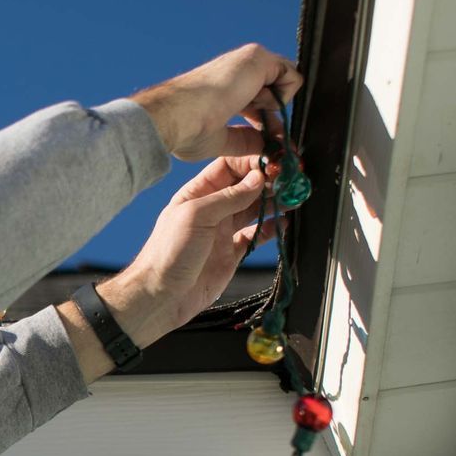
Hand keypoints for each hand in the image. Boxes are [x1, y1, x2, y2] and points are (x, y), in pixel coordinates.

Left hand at [102, 153, 289, 336]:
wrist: (161, 296)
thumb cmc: (168, 253)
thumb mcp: (197, 216)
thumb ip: (229, 197)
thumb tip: (258, 178)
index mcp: (198, 194)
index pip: (229, 166)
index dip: (253, 161)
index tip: (276, 159)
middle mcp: (212, 209)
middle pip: (246, 186)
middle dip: (269, 179)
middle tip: (292, 178)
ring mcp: (222, 231)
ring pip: (255, 209)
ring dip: (274, 201)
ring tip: (294, 196)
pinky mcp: (232, 253)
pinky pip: (256, 236)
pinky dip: (271, 228)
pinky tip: (284, 222)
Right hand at [128, 44, 301, 160]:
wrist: (179, 116)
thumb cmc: (186, 130)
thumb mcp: (220, 141)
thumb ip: (244, 140)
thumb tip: (266, 147)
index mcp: (225, 87)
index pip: (257, 99)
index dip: (265, 121)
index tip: (265, 142)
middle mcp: (238, 70)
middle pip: (274, 89)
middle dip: (275, 115)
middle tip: (271, 136)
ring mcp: (248, 60)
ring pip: (283, 82)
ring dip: (274, 106)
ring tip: (253, 117)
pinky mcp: (259, 57)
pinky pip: (292, 76)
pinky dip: (282, 99)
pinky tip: (257, 104)